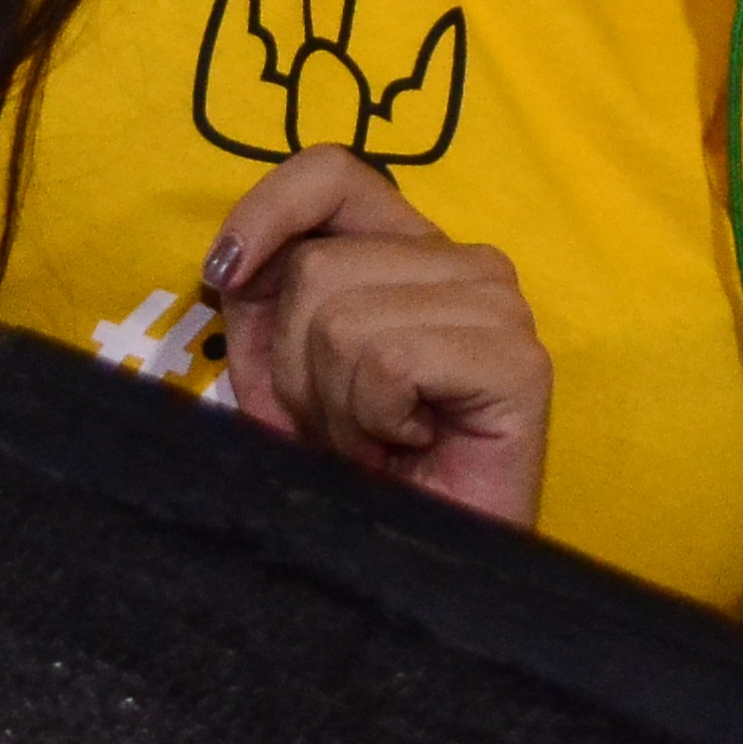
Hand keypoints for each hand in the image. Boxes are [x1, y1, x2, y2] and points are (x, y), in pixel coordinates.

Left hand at [208, 151, 551, 529]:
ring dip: (336, 404)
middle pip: (318, 268)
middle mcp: (466, 263)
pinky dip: (373, 418)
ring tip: (377, 440)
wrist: (412, 572)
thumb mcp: (281, 371)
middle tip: (342, 423)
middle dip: (296, 366)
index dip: (266, 210)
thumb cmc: (352, 475)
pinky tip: (410, 445)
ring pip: (345, 319)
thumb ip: (262, 298)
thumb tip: (234, 261)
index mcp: (412, 250)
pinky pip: (390, 360)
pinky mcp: (518, 361)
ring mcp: (499, 306)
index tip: (224, 277)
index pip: (333, 171)